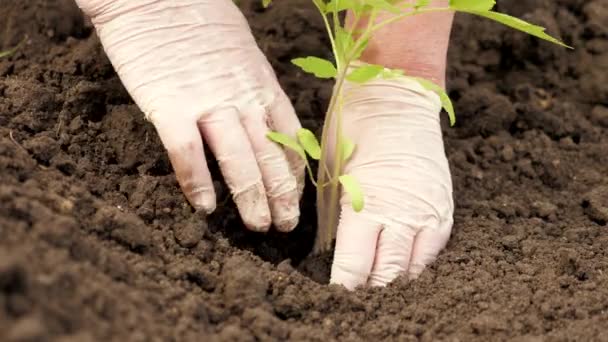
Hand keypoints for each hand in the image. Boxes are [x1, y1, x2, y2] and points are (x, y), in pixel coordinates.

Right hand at [74, 0, 304, 231]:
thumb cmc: (198, 14)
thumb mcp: (243, 48)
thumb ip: (252, 84)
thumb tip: (259, 112)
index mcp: (261, 83)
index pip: (289, 138)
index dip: (296, 173)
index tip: (297, 198)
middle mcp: (241, 97)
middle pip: (269, 156)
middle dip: (281, 195)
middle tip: (285, 226)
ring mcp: (206, 102)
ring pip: (238, 159)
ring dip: (250, 197)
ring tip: (259, 226)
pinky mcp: (168, 105)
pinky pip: (187, 152)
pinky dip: (197, 182)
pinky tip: (205, 207)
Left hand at [328, 65, 453, 289]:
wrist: (394, 96)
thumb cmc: (352, 132)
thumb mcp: (331, 178)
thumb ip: (333, 223)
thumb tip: (328, 255)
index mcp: (366, 208)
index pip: (355, 268)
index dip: (345, 287)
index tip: (336, 296)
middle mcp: (402, 216)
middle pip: (388, 276)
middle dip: (370, 292)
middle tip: (356, 299)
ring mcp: (427, 212)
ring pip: (414, 269)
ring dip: (395, 282)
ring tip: (379, 288)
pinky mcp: (444, 205)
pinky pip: (433, 250)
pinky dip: (417, 263)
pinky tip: (403, 265)